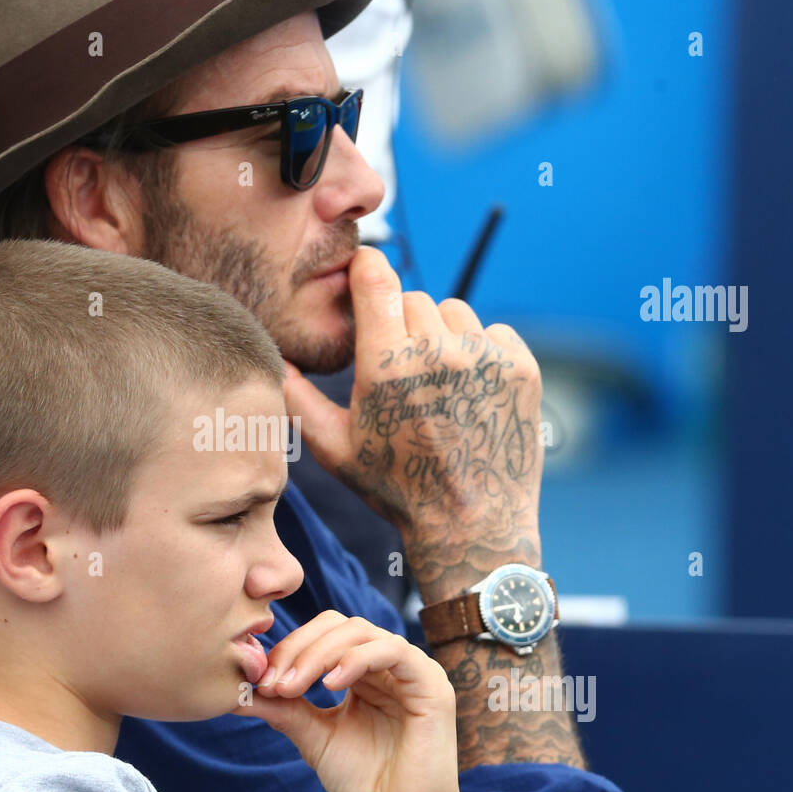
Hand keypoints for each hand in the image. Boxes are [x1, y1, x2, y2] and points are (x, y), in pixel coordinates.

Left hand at [250, 612, 470, 791]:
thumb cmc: (365, 784)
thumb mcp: (314, 738)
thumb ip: (284, 708)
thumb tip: (235, 690)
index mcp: (363, 672)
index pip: (323, 634)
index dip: (289, 649)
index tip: (258, 682)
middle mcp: (388, 664)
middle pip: (338, 625)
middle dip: (298, 648)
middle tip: (272, 683)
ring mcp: (412, 671)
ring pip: (360, 631)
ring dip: (318, 654)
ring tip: (293, 687)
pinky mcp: (432, 684)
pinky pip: (393, 651)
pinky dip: (355, 660)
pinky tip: (329, 686)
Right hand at [282, 246, 544, 569]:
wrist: (471, 524)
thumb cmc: (395, 487)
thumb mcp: (334, 448)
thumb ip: (296, 398)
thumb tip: (271, 359)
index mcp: (386, 365)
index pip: (376, 276)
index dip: (367, 267)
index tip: (365, 272)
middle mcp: (438, 352)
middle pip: (413, 298)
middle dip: (401, 323)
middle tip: (401, 370)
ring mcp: (484, 358)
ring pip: (454, 312)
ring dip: (442, 335)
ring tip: (437, 383)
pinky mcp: (520, 368)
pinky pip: (494, 332)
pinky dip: (481, 353)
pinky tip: (469, 392)